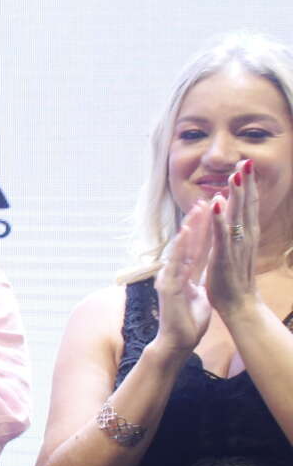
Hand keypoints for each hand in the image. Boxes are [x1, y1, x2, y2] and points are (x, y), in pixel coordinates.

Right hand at [151, 198, 213, 356]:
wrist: (177, 343)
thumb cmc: (188, 323)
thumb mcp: (198, 296)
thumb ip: (197, 282)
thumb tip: (200, 273)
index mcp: (184, 275)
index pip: (196, 248)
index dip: (202, 230)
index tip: (209, 212)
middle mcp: (174, 273)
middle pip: (188, 244)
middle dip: (196, 222)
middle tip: (203, 201)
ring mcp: (169, 278)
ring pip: (182, 249)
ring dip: (189, 228)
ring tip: (196, 209)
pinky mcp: (168, 287)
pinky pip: (176, 263)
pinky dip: (181, 247)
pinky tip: (186, 232)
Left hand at [204, 158, 261, 319]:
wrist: (239, 304)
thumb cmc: (234, 276)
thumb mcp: (235, 247)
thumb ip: (234, 230)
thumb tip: (230, 211)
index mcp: (246, 234)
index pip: (249, 204)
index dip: (248, 184)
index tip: (246, 164)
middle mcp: (245, 237)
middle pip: (247, 205)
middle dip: (246, 183)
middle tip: (246, 161)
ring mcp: (236, 246)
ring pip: (237, 216)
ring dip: (236, 195)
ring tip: (235, 175)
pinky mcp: (224, 256)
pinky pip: (221, 234)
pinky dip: (219, 218)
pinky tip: (217, 204)